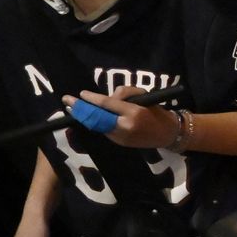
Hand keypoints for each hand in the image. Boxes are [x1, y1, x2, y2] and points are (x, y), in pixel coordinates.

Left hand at [63, 86, 179, 148]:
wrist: (169, 134)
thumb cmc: (158, 112)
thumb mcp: (145, 97)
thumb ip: (125, 95)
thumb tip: (106, 99)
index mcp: (134, 112)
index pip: (106, 104)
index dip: (91, 99)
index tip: (81, 94)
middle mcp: (125, 126)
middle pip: (97, 117)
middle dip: (81, 109)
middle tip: (67, 102)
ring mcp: (122, 137)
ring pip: (98, 125)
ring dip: (85, 117)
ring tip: (75, 109)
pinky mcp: (120, 143)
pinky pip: (104, 130)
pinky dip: (95, 123)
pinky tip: (89, 118)